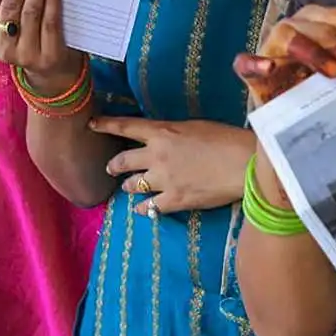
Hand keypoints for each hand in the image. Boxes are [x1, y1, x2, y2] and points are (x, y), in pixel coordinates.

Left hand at [90, 117, 254, 215]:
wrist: (243, 163)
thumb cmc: (225, 138)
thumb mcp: (194, 127)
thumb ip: (172, 133)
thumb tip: (163, 139)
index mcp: (162, 132)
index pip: (125, 126)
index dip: (106, 125)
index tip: (92, 125)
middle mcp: (156, 156)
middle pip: (122, 161)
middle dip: (114, 165)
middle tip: (111, 168)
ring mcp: (164, 180)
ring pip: (133, 186)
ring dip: (129, 186)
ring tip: (128, 187)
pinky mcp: (174, 200)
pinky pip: (150, 207)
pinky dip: (144, 208)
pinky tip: (143, 210)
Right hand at [233, 4, 335, 103]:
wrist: (288, 120)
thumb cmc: (321, 90)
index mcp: (324, 21)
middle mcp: (298, 25)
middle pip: (328, 32)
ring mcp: (272, 45)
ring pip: (293, 38)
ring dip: (316, 54)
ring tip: (334, 73)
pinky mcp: (251, 69)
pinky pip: (247, 63)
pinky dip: (257, 63)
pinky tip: (270, 68)